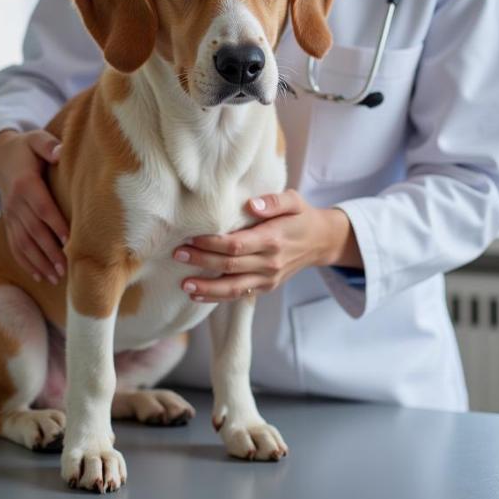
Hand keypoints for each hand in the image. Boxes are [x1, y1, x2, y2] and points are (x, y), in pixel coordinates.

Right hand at [0, 128, 69, 282]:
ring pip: (24, 242)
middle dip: (49, 251)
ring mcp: (10, 215)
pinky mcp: (9, 223)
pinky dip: (27, 262)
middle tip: (66, 268)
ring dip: (40, 262)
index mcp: (25, 183)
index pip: (41, 207)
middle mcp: (15, 202)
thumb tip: (59, 152)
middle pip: (33, 230)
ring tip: (56, 277)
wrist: (0, 157)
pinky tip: (40, 276)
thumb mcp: (35, 139)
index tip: (70, 240)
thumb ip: (47, 144)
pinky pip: (15, 246)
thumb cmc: (26, 148)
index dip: (55, 224)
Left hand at [172, 190, 359, 301]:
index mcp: (273, 239)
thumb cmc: (301, 216)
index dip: (212, 243)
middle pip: (229, 265)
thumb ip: (274, 201)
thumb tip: (251, 205)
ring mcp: (268, 278)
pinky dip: (216, 297)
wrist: (321, 241)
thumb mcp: (294, 201)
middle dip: (201, 260)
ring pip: (232, 288)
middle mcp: (270, 262)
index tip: (192, 237)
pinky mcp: (266, 287)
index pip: (236, 245)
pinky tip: (197, 294)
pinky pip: (239, 295)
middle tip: (178, 253)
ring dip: (206, 287)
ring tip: (184, 283)